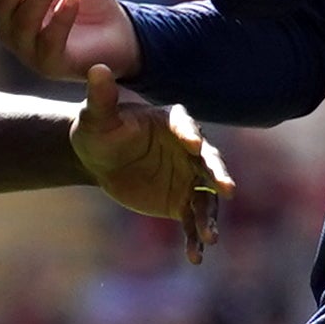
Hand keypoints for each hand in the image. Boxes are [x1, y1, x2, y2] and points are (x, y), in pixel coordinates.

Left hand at [72, 69, 232, 259]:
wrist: (101, 159)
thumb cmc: (99, 130)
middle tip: (228, 190)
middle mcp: (190, 151)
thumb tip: (96, 67)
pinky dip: (196, 239)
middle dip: (219, 176)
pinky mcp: (182, 202)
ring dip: (210, 218)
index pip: (186, 127)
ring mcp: (190, 178)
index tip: (194, 145)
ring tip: (210, 238)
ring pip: (206, 199)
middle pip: (209, 163)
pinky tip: (195, 257)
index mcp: (173, 124)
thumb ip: (101, 97)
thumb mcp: (96, 116)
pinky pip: (193, 221)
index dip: (191, 135)